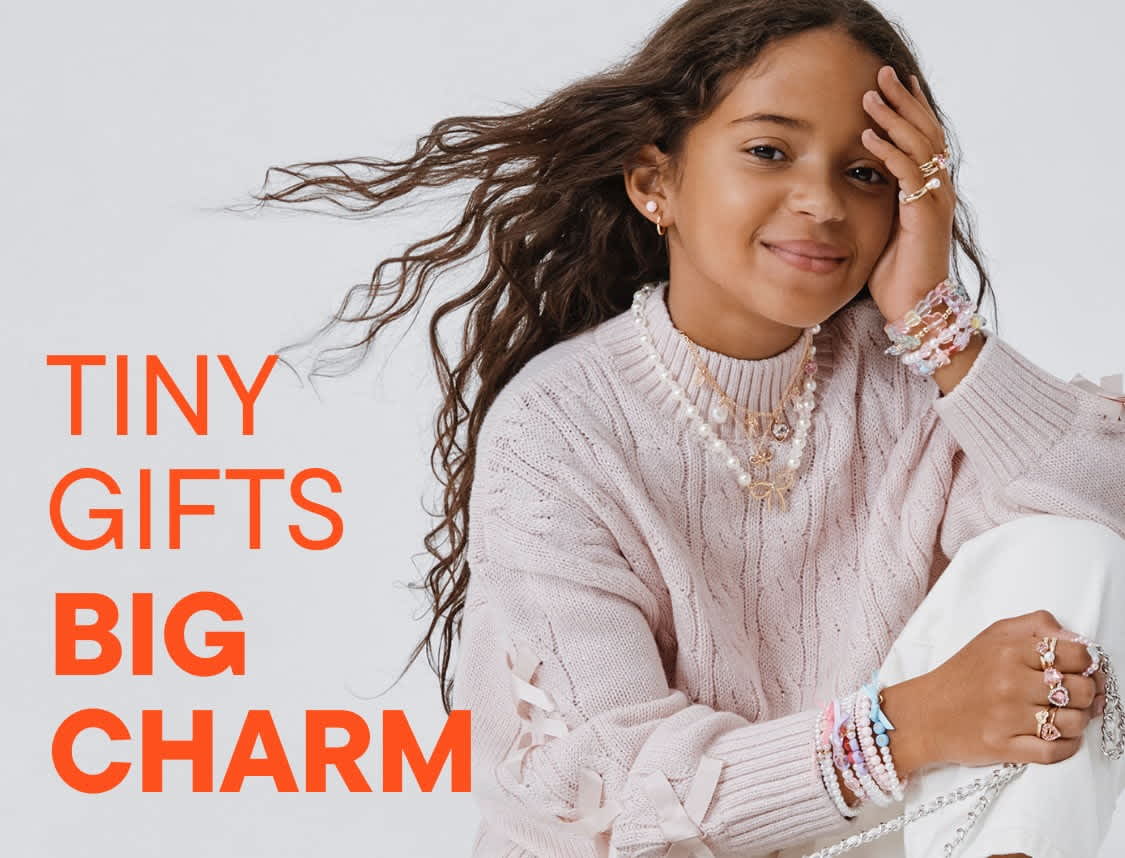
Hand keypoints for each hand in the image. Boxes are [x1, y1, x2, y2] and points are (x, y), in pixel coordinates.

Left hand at [859, 66, 956, 322]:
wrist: (915, 310)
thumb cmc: (894, 276)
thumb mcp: (879, 230)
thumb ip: (872, 204)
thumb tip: (846, 187)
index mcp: (927, 190)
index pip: (922, 138)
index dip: (909, 110)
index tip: (892, 84)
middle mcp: (936, 190)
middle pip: (924, 132)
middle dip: (903, 101)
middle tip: (883, 72)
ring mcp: (934, 202)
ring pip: (918, 146)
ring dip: (893, 118)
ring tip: (872, 94)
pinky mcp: (924, 217)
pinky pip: (906, 176)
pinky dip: (888, 153)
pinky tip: (869, 137)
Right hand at [918, 610, 1105, 768]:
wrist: (924, 713)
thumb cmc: (962, 674)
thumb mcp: (992, 635)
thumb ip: (1035, 626)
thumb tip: (1075, 639)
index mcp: (1008, 650)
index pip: (1075, 654)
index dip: (1088, 663)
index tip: (1081, 670)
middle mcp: (1009, 682)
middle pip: (1080, 689)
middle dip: (1087, 694)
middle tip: (1078, 696)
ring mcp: (1007, 717)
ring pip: (1073, 722)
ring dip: (1079, 721)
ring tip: (1067, 716)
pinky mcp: (1004, 747)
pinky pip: (1055, 751)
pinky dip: (1068, 746)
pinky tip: (1061, 737)